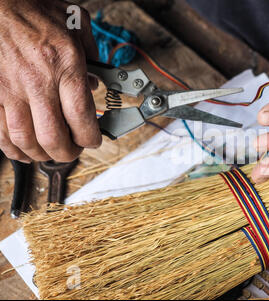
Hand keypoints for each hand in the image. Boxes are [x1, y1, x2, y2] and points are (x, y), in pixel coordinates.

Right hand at [0, 0, 100, 162]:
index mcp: (65, 64)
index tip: (93, 140)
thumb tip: (97, 83)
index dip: (90, 138)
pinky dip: (12, 147)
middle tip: (73, 151)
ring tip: (51, 152)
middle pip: (53, 137)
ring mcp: (10, 87)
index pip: (82, 117)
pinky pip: (0, 130)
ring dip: (41, 154)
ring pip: (25, 139)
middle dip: (68, 153)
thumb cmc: (35, 9)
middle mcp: (38, 80)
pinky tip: (23, 148)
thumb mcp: (76, 24)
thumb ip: (93, 55)